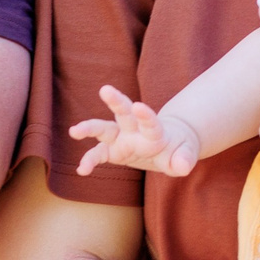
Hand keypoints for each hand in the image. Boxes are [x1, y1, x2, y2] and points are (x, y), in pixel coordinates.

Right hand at [69, 85, 202, 175]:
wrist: (165, 145)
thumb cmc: (177, 149)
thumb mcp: (185, 154)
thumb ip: (184, 159)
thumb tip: (183, 166)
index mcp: (155, 130)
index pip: (150, 122)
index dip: (145, 115)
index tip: (137, 106)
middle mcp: (134, 129)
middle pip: (124, 112)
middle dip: (115, 100)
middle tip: (105, 89)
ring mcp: (121, 138)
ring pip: (104, 128)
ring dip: (89, 127)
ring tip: (74, 131)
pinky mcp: (112, 150)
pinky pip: (97, 154)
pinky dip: (89, 161)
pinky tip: (81, 170)